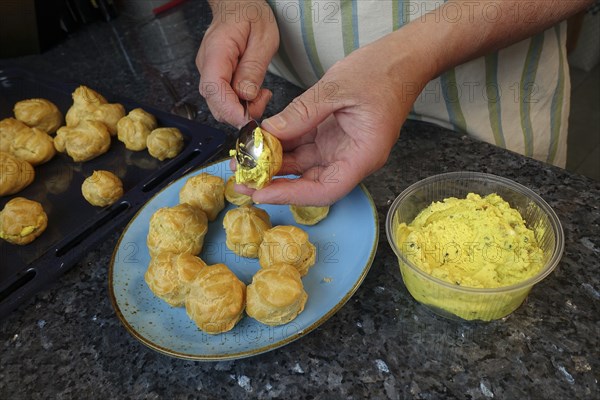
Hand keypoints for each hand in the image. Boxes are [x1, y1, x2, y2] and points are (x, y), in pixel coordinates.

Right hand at [196, 0, 278, 126]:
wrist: (237, 4)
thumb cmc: (249, 14)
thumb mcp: (263, 38)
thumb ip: (254, 68)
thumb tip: (246, 95)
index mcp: (217, 52)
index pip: (215, 90)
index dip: (231, 110)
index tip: (249, 120)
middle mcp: (207, 66)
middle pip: (216, 104)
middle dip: (240, 113)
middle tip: (263, 101)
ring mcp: (209, 73)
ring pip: (220, 105)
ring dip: (242, 109)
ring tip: (261, 94)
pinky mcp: (216, 78)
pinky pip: (225, 99)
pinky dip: (240, 103)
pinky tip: (253, 92)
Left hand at [237, 32, 433, 205]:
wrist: (402, 58)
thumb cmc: (382, 72)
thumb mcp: (337, 88)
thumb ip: (302, 112)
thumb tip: (269, 133)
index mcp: (363, 155)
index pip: (325, 190)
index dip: (292, 195)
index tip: (262, 192)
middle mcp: (351, 158)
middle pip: (310, 183)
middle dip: (275, 183)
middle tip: (241, 180)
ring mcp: (340, 148)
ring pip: (302, 166)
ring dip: (273, 165)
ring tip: (242, 162)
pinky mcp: (332, 136)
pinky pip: (303, 147)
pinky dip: (282, 146)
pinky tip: (259, 142)